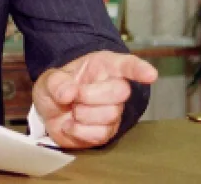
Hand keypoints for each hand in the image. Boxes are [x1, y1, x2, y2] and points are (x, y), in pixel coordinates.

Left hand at [32, 51, 158, 148]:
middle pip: (121, 91)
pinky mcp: (106, 132)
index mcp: (105, 67)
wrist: (50, 110)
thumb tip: (68, 93)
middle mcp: (115, 88)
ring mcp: (113, 111)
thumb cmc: (58, 87)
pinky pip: (100, 135)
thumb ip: (56, 82)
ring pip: (110, 115)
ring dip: (83, 114)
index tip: (150, 75)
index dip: (140, 70)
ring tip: (72, 109)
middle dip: (91, 95)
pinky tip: (71, 124)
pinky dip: (79, 131)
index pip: (128, 65)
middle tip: (73, 96)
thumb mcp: (50, 78)